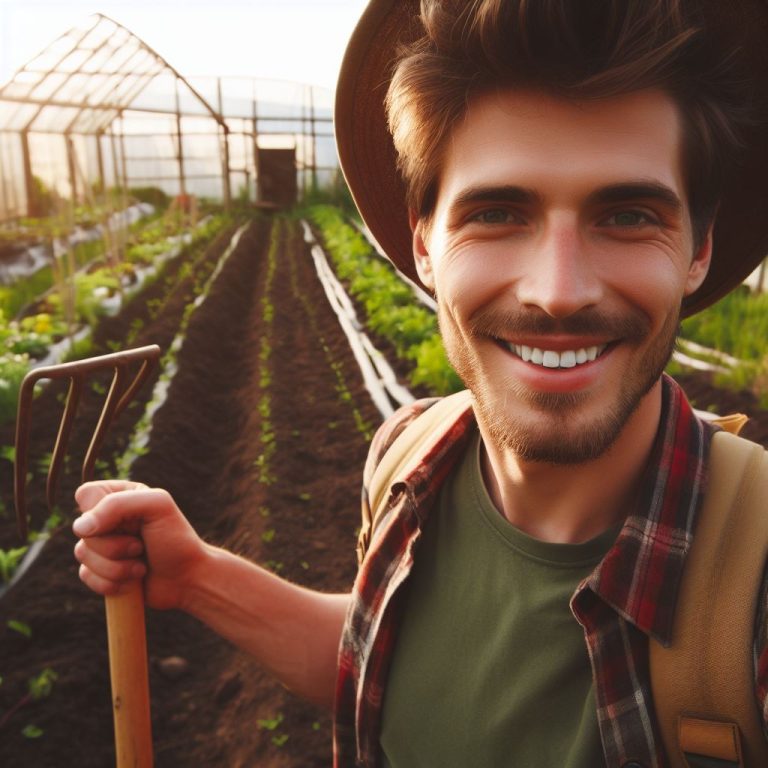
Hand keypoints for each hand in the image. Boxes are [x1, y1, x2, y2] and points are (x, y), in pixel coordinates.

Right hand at [73, 480, 206, 610]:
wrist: (187, 579)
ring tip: (140, 565)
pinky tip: (132, 580)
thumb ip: (117, 505)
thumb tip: (80, 527)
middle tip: (141, 546)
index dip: (97, 512)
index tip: (123, 523)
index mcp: (121, 495)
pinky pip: (86, 576)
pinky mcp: (101, 570)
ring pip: (81, 554)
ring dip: (116, 566)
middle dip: (114, 546)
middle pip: (80, 529)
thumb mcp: (157, 506)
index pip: (85, 494)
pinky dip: (110, 582)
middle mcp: (108, 518)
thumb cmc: (176, 539)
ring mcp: (103, 545)